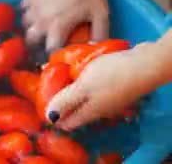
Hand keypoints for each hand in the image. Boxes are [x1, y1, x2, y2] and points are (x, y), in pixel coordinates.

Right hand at [21, 0, 108, 50]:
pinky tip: (37, 11)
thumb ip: (100, 33)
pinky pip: (23, 9)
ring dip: (32, 29)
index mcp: (58, 27)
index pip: (50, 51)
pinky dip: (28, 13)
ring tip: (41, 28)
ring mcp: (33, 8)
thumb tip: (98, 47)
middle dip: (37, 46)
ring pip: (25, 26)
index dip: (54, 56)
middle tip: (45, 44)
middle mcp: (41, 21)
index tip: (58, 56)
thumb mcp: (101, 12)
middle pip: (30, 41)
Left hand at [46, 41, 168, 129]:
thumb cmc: (113, 75)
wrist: (147, 64)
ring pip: (86, 97)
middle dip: (61, 100)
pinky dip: (85, 80)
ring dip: (73, 88)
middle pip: (76, 110)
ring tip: (61, 72)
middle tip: (47, 84)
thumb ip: (66, 101)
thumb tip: (49, 118)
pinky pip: (95, 86)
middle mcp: (101, 108)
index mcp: (90, 112)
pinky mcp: (117, 84)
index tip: (41, 102)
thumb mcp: (83, 87)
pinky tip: (80, 67)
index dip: (53, 115)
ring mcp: (110, 97)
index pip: (68, 122)